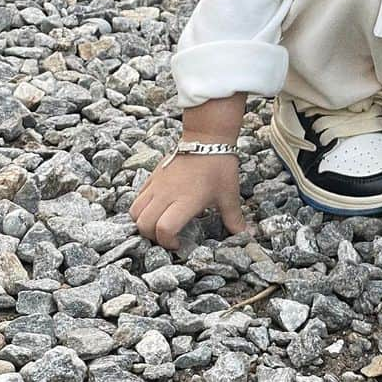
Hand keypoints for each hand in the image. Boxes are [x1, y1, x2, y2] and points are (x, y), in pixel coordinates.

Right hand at [129, 153, 246, 249]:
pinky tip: (157, 208)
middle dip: (152, 237)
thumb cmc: (219, 165)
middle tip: (167, 236)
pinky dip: (141, 207)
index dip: (167, 242)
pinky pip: (137, 196)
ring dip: (143, 222)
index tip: (178, 243)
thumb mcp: (230, 195)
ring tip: (158, 223)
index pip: (164, 229)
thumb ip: (234, 219)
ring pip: (135, 211)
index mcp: (186, 200)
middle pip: (144, 224)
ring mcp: (157, 184)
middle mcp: (167, 194)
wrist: (207, 137)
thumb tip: (247, 235)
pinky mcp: (153, 176)